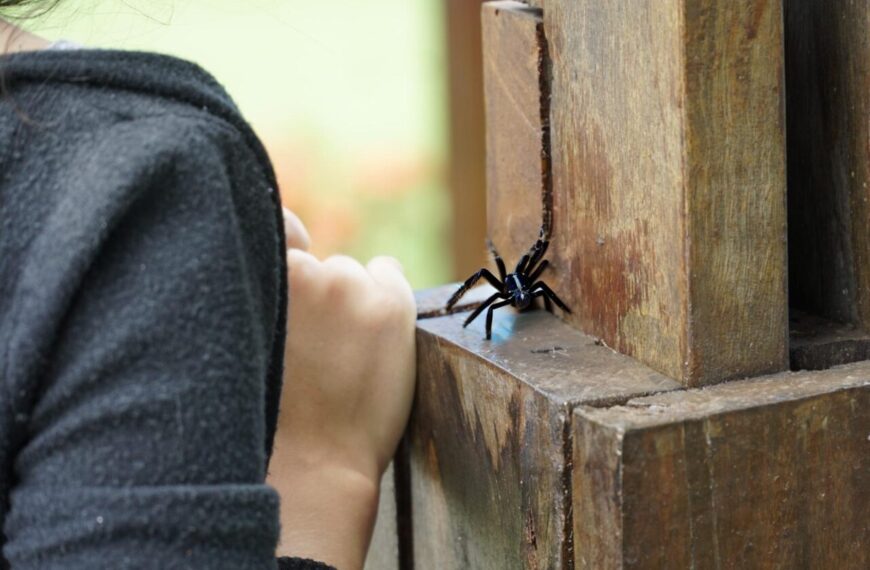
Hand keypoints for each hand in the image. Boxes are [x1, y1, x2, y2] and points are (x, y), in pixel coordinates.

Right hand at [268, 211, 416, 568]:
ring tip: (339, 354)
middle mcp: (302, 269)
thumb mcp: (241, 337)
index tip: (290, 285)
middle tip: (313, 343)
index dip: (284, 255)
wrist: (312, 467)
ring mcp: (348, 285)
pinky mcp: (390, 304)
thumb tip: (284, 240)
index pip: (278, 227)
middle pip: (318, 263)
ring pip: (352, 274)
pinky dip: (384, 296)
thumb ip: (254, 290)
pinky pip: (388, 274)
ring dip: (351, 300)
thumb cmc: (268, 412)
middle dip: (318, 291)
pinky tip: (370, 336)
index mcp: (257, 275)